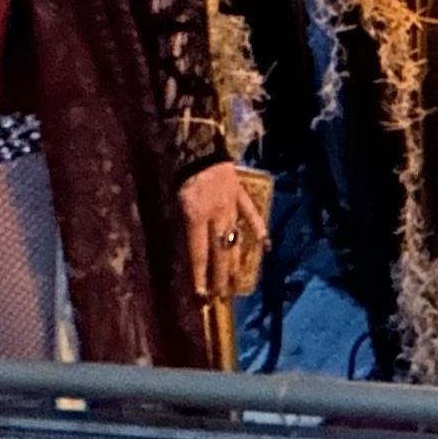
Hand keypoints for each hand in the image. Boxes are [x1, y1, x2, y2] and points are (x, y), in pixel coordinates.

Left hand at [181, 162, 274, 318]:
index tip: (201, 295)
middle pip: (219, 252)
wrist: (198, 139)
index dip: (200, 275)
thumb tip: (184, 246)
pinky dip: (259, 229)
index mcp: (196, 216)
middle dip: (219, 277)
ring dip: (234, 263)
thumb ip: (180, 221)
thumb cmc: (179, 167)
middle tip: (220, 298)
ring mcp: (231, 205)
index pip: (199, 253)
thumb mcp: (172, 197)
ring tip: (235, 284)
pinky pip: (251, 214)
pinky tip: (265, 246)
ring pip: (235, 239)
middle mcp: (216, 215)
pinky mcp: (240, 194)